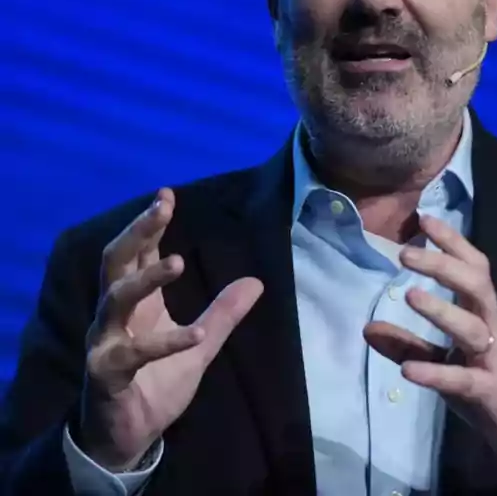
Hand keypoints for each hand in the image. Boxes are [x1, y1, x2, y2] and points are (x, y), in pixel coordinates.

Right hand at [79, 188, 262, 470]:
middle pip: (116, 262)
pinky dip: (166, 342)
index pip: (138, 253)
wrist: (128, 437)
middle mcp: (114, 317)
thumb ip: (224, 313)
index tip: (166, 194)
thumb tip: (255, 281)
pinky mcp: (107, 374)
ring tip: (175, 261)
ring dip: (145, 279)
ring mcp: (105, 343)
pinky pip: (132, 354)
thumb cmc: (156, 384)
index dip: (149, 224)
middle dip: (137, 232)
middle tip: (161, 208)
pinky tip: (196, 335)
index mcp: (137, 305)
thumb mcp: (200, 346)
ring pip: (114, 300)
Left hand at [363, 216, 496, 475]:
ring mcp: (495, 361)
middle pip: (477, 287)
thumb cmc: (489, 388)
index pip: (474, 269)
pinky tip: (409, 372)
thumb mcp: (448, 364)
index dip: (452, 243)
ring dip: (443, 311)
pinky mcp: (492, 393)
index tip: (424, 219)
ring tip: (410, 295)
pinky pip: (464, 380)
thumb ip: (410, 346)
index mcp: (485, 316)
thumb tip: (368, 328)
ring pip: (474, 329)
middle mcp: (493, 330)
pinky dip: (437, 373)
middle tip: (406, 252)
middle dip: (444, 265)